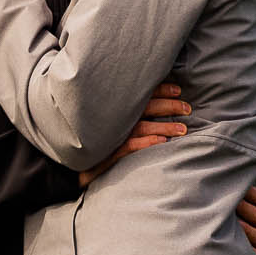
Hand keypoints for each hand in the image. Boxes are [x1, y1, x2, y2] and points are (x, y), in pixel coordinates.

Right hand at [74, 83, 189, 188]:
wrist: (67, 164)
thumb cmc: (90, 138)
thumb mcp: (107, 121)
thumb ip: (125, 109)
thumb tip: (153, 100)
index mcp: (115, 106)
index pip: (141, 93)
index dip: (161, 90)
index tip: (178, 90)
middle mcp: (114, 118)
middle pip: (146, 107)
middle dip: (169, 106)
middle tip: (188, 109)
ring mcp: (110, 135)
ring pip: (142, 127)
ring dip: (164, 127)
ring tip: (183, 130)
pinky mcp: (105, 152)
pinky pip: (129, 146)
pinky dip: (146, 143)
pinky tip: (162, 143)